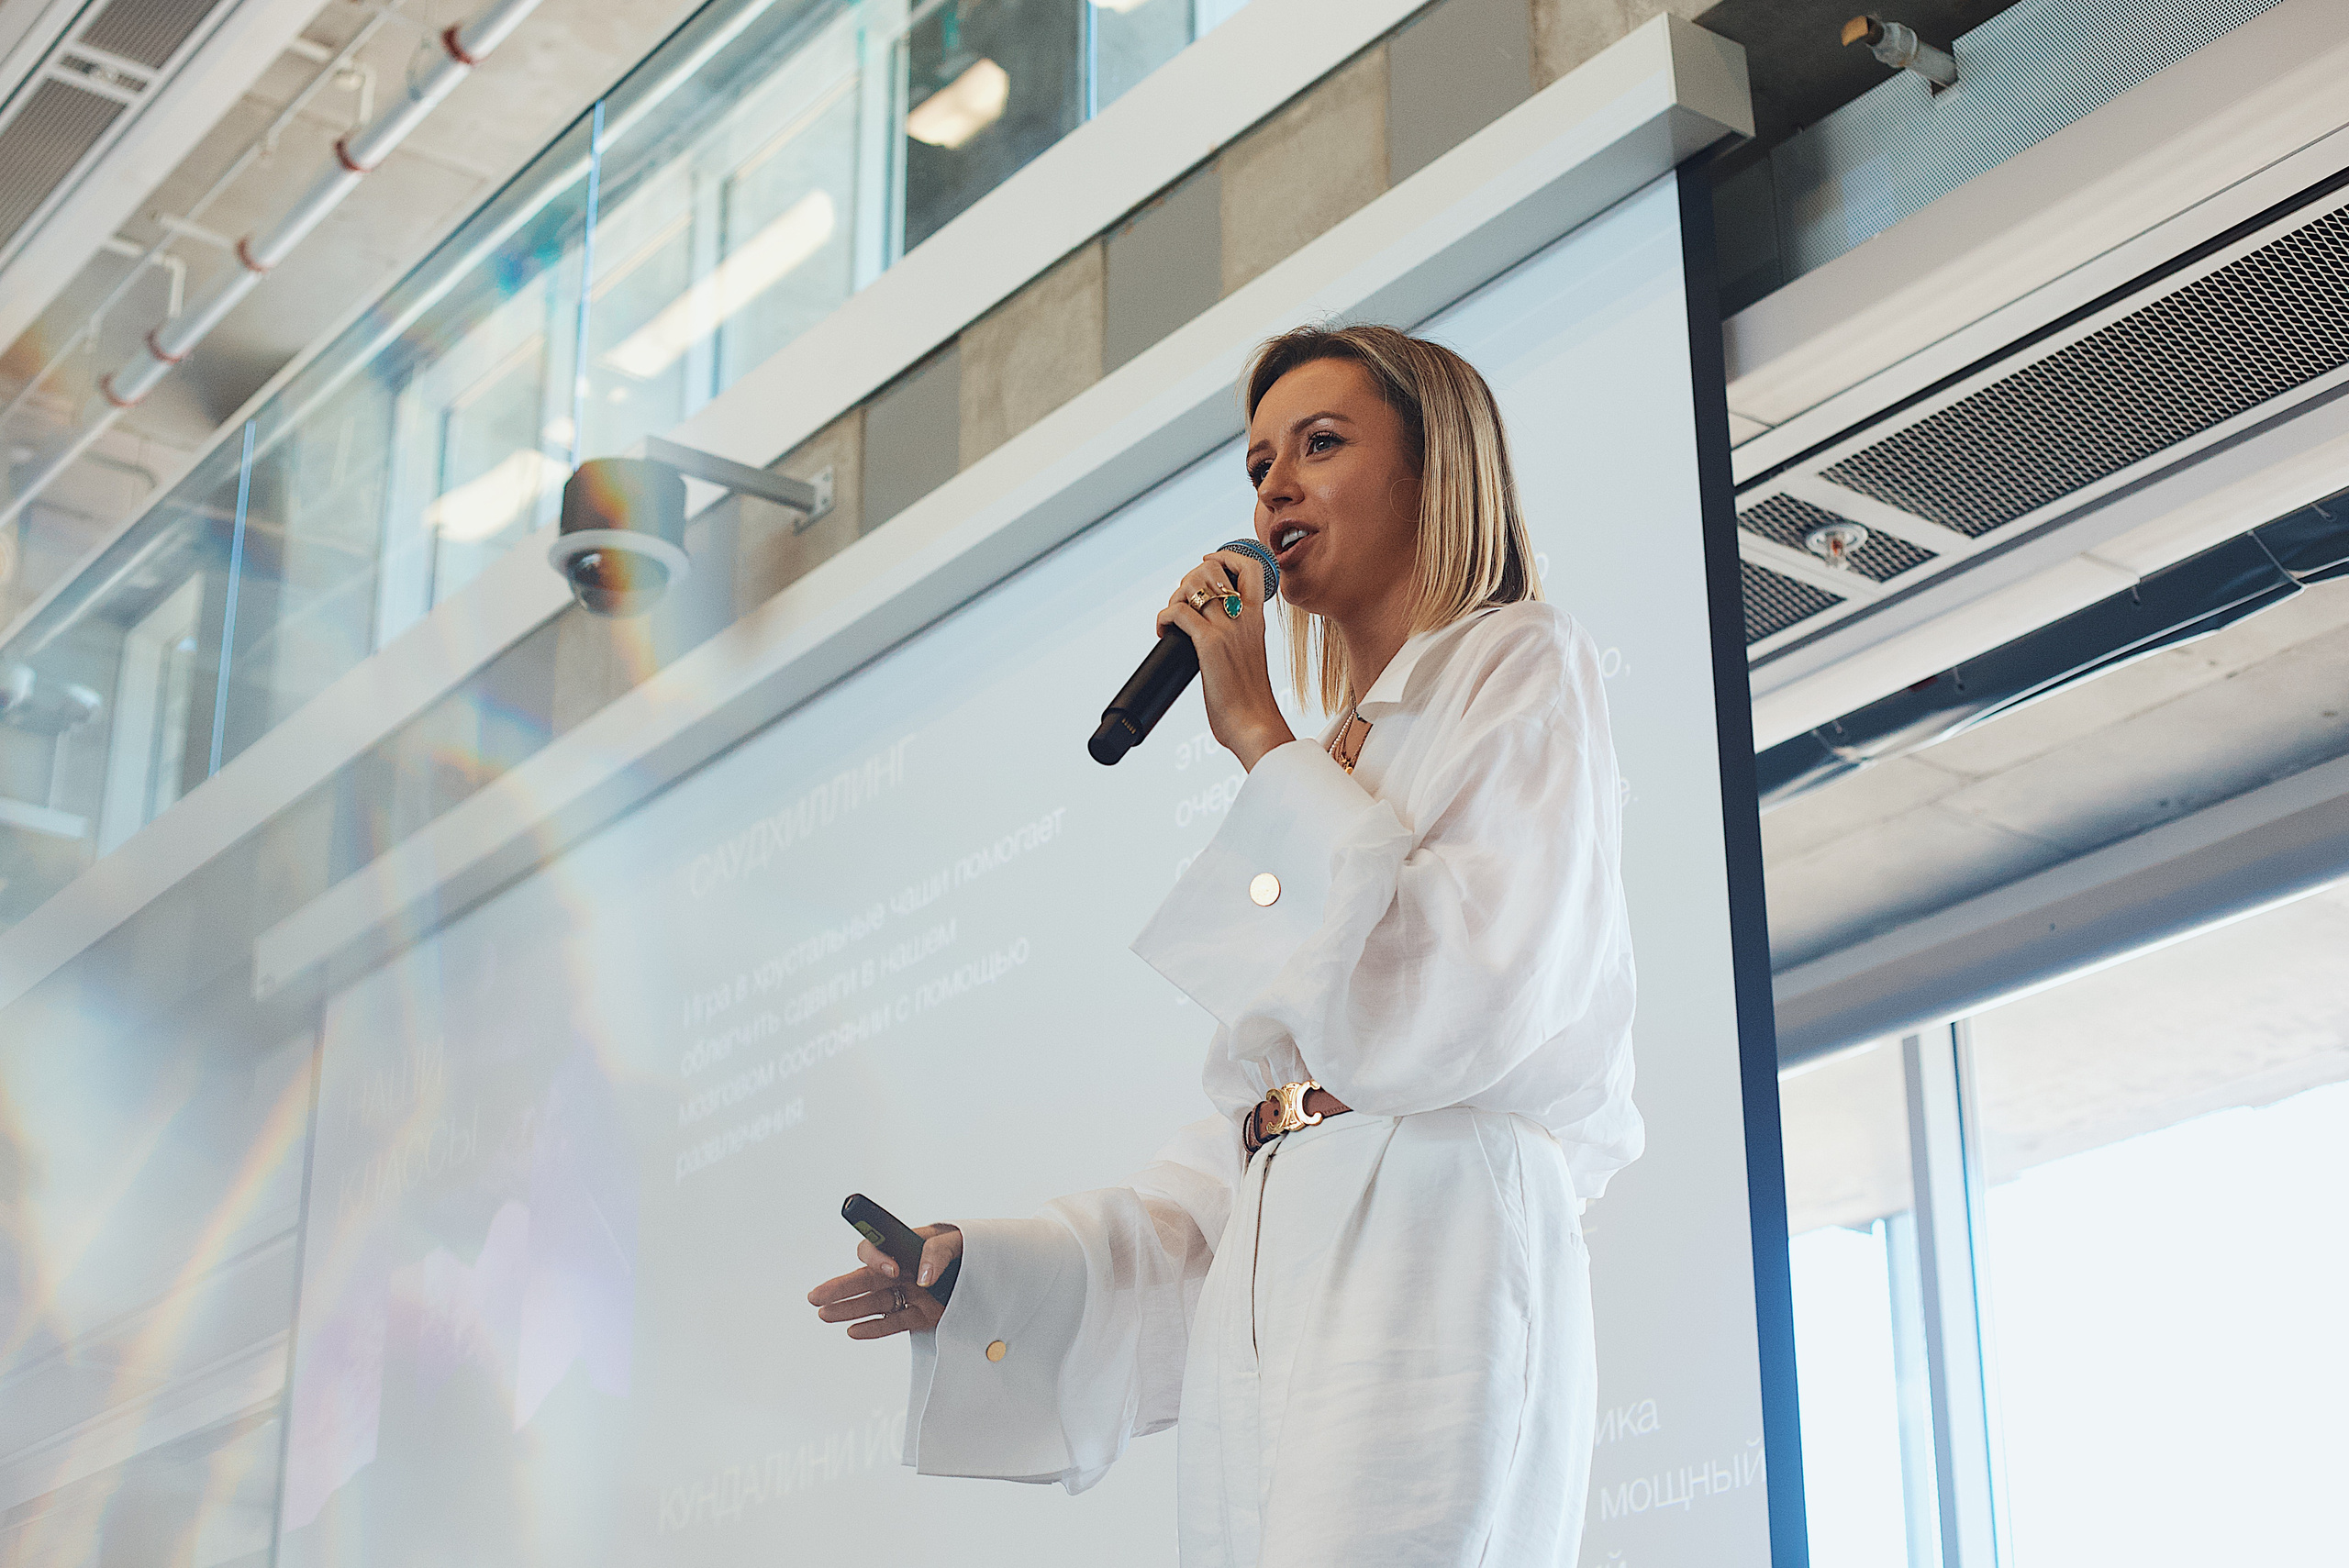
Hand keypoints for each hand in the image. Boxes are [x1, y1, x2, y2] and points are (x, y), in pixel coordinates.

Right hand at [807, 1224, 961, 1338]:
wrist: (999, 1273)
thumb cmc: (976, 1249)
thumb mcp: (961, 1241)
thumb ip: (939, 1252)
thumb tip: (922, 1276)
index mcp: (908, 1246)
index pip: (879, 1249)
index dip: (877, 1258)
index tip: (892, 1269)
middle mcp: (905, 1270)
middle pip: (866, 1279)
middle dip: (840, 1287)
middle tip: (815, 1296)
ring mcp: (911, 1294)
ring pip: (875, 1303)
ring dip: (849, 1309)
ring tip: (824, 1314)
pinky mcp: (923, 1315)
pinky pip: (895, 1322)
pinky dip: (875, 1329)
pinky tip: (853, 1331)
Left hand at [1155, 550, 1295, 770]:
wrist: (1255, 725)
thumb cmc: (1251, 702)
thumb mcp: (1250, 657)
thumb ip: (1237, 641)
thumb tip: (1212, 642)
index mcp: (1257, 619)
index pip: (1251, 567)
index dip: (1226, 556)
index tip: (1209, 564)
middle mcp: (1244, 618)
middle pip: (1214, 568)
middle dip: (1190, 577)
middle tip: (1182, 602)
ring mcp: (1227, 629)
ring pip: (1194, 585)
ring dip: (1175, 595)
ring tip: (1172, 618)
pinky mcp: (1209, 645)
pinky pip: (1179, 613)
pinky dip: (1164, 617)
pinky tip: (1162, 633)